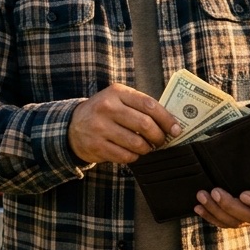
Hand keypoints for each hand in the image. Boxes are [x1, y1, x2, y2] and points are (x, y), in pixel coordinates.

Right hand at [68, 83, 182, 164]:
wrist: (73, 126)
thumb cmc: (104, 113)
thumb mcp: (117, 100)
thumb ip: (139, 106)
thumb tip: (169, 123)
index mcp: (117, 92)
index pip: (149, 105)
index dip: (166, 119)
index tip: (176, 129)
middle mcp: (107, 108)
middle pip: (145, 124)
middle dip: (159, 136)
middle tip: (162, 141)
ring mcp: (100, 128)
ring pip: (137, 143)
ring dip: (147, 149)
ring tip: (146, 147)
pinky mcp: (97, 146)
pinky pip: (125, 156)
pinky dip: (134, 157)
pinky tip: (132, 153)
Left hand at [194, 188, 249, 228]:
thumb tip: (245, 135)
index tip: (243, 194)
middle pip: (248, 215)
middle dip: (229, 205)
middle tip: (215, 191)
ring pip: (233, 221)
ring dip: (215, 210)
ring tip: (202, 196)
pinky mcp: (237, 221)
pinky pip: (223, 223)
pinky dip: (210, 216)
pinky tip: (198, 208)